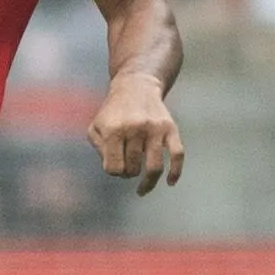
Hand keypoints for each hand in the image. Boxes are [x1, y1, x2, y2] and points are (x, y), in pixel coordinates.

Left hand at [91, 72, 185, 194]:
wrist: (136, 86)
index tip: (115, 165)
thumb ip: (100, 149)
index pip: (114, 168)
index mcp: (114, 129)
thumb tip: (115, 170)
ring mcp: (155, 129)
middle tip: (128, 165)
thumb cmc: (113, 112)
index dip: (114, 171)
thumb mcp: (96, 126)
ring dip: (148, 182)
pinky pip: (178, 155)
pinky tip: (170, 182)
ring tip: (143, 188)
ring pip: (155, 167)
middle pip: (133, 169)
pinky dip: (176, 172)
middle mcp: (135, 128)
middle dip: (129, 172)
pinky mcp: (170, 128)